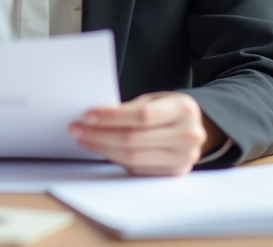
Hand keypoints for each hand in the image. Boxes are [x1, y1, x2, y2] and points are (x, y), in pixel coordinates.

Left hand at [68, 91, 223, 175]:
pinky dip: (115, 159)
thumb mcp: (155, 99)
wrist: (196, 128)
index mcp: (183, 110)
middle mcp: (188, 136)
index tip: (87, 116)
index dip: (112, 117)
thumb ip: (131, 108)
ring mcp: (183, 158)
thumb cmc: (168, 110)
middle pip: (133, 140)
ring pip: (132, 157)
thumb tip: (94, 117)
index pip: (141, 116)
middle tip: (77, 129)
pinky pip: (137, 169)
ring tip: (84, 139)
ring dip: (102, 148)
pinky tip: (101, 149)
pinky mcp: (174, 174)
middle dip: (99, 134)